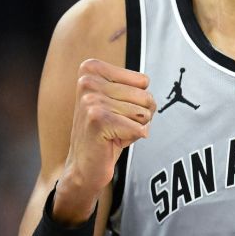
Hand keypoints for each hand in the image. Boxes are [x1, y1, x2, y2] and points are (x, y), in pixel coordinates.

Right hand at [54, 59, 154, 223]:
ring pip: (144, 113)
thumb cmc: (106, 131)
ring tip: (114, 132)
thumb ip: (135, 87)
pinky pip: (139, 128)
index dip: (138, 101)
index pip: (143, 81)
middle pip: (145, 96)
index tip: (117, 110)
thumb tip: (150, 95)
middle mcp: (88, 81)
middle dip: (138, 116)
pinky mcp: (98, 120)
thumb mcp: (118, 100)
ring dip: (134, 127)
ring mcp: (91, 100)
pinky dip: (132, 139)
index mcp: (91, 69)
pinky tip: (112, 141)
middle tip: (116, 125)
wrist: (84, 166)